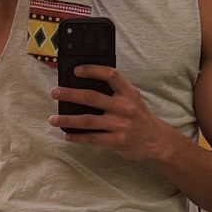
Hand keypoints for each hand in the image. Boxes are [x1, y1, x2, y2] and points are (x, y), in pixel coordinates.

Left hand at [49, 67, 173, 160]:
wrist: (157, 141)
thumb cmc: (140, 118)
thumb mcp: (133, 99)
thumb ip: (115, 92)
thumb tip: (86, 85)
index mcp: (128, 92)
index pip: (110, 75)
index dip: (92, 70)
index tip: (76, 70)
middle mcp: (124, 107)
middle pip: (91, 97)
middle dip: (70, 94)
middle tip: (55, 92)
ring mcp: (120, 124)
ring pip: (87, 121)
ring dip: (67, 120)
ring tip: (53, 119)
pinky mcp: (117, 140)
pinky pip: (92, 138)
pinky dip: (78, 137)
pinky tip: (67, 135)